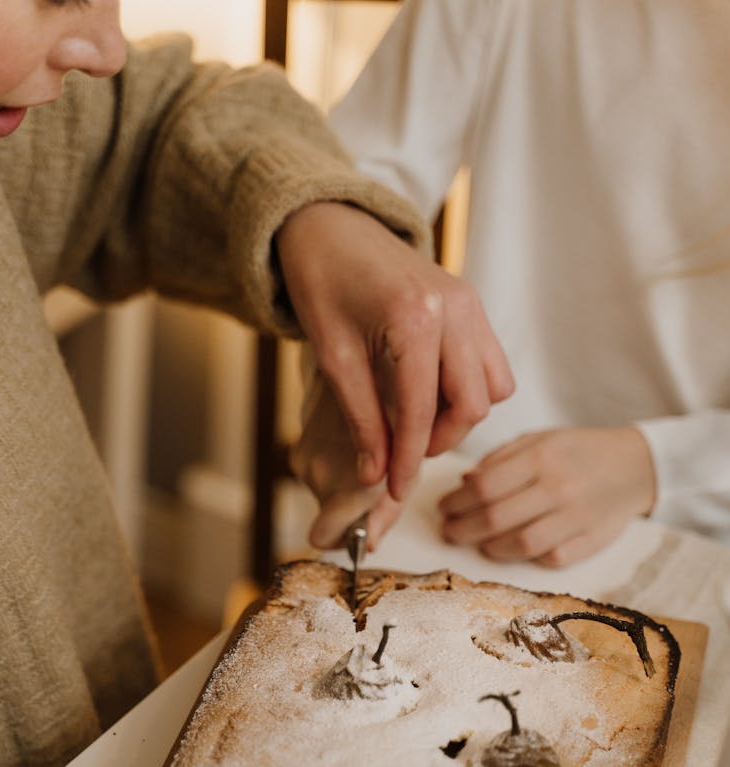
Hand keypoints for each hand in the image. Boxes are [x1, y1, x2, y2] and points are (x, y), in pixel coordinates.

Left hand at [277, 201, 513, 503]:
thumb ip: (361, 419)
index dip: (408, 458)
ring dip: (460, 416)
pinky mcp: (473, 305)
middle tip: (401, 454)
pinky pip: (491, 364)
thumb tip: (375, 476)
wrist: (331, 227)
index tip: (393, 491)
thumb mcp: (334, 357)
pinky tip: (431, 395)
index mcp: (415, 319)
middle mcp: (455, 309)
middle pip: (472, 404)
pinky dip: (469, 390)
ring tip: (417, 424)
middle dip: (440, 440)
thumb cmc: (323, 284)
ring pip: (492, 387)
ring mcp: (471, 304)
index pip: (423, 410)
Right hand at [290, 368, 403, 549]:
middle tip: (383, 480)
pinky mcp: (301, 438)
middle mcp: (315, 470)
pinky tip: (358, 441)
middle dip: (354, 507)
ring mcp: (303, 453)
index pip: (322, 536)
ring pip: (325, 491)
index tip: (363, 524)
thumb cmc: (395, 412)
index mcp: (343, 483)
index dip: (345, 538)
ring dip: (348, 482)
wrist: (362, 357)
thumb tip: (368, 543)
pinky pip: (320, 467)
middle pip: (328, 516)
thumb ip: (386, 510)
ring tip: (374, 454)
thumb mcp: (407, 466)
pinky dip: (339, 463)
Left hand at [438, 426, 656, 566]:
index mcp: (542, 457)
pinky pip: (550, 558)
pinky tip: (514, 550)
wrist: (636, 466)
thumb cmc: (579, 451)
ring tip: (478, 543)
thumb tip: (464, 482)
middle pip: (495, 518)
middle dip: (462, 529)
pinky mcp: (591, 542)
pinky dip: (527, 558)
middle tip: (449, 531)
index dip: (456, 501)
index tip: (443, 507)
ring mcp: (576, 518)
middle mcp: (558, 488)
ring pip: (520, 544)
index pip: (485, 486)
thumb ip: (501, 459)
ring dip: (490, 547)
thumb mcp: (541, 440)